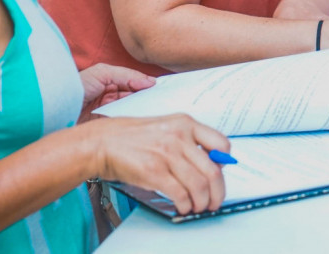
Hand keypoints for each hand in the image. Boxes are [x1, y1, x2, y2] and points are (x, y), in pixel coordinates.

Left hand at [79, 63, 156, 121]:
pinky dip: (131, 122)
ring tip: (155, 111)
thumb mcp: (102, 73)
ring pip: (132, 112)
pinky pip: (123, 124)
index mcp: (112, 83)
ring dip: (141, 111)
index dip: (148, 86)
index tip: (163, 89)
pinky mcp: (106, 127)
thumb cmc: (75, 86)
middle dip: (147, 99)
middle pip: (136, 98)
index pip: (136, 84)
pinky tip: (140, 121)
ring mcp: (109, 114)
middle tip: (162, 101)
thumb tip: (150, 82)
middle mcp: (112, 98)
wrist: (56, 110)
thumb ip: (126, 75)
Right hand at [88, 113, 228, 214]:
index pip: (221, 143)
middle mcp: (179, 137)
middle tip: (216, 201)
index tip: (221, 174)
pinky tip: (184, 206)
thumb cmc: (132, 137)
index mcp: (185, 123)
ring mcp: (167, 154)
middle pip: (213, 170)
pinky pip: (180, 193)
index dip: (226, 163)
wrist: (102, 142)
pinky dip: (186, 204)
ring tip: (200, 206)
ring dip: (203, 202)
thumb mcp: (166, 127)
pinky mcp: (154, 171)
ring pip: (199, 185)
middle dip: (218, 192)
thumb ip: (188, 140)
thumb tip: (210, 162)